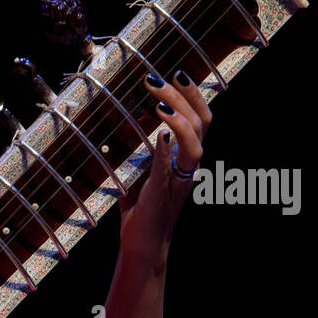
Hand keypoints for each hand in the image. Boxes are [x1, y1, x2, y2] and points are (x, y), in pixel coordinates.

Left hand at [118, 70, 212, 265]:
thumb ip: (134, 151)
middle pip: (202, 123)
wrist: (141, 245)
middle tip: (157, 79)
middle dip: (184, 96)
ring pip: (195, 143)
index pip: (201, 118)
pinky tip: (160, 133)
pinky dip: (165, 150)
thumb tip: (115, 128)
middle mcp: (189, 166)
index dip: (194, 94)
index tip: (176, 72)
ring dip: (179, 119)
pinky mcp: (162, 194)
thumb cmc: (140, 210)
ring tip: (158, 102)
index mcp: (187, 158)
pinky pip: (168, 168)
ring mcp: (178, 180)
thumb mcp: (137, 173)